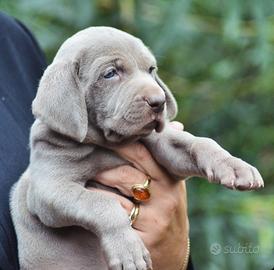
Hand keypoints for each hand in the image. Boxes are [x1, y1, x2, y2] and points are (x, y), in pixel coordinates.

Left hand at [89, 122, 188, 269]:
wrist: (172, 252)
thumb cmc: (166, 210)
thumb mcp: (170, 184)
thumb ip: (162, 159)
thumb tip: (175, 125)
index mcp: (171, 179)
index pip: (143, 153)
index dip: (119, 142)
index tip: (99, 134)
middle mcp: (167, 197)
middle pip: (125, 174)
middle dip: (99, 164)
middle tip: (79, 152)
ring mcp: (156, 220)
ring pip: (115, 198)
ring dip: (93, 186)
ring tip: (76, 175)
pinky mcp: (144, 241)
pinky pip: (112, 220)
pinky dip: (96, 209)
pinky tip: (84, 201)